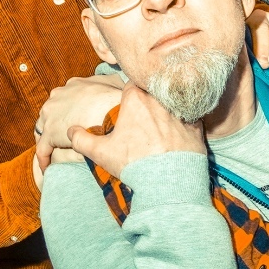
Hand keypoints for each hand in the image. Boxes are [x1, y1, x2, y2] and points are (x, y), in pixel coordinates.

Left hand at [35, 75, 126, 152]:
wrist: (112, 112)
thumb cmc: (116, 98)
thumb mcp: (114, 82)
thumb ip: (110, 81)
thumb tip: (117, 81)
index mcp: (72, 85)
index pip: (65, 98)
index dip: (70, 109)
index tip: (77, 119)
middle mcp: (57, 97)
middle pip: (51, 112)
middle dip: (56, 123)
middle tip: (65, 136)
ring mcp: (50, 116)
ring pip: (43, 130)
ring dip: (48, 141)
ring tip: (54, 152)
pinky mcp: (49, 134)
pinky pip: (42, 149)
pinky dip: (44, 158)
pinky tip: (47, 167)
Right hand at [68, 85, 204, 175]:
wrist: (169, 183)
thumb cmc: (135, 164)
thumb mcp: (101, 153)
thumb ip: (82, 139)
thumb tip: (71, 131)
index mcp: (137, 99)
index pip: (131, 85)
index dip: (129, 95)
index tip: (128, 106)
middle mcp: (160, 99)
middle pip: (152, 92)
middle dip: (148, 101)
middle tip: (144, 119)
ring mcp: (181, 111)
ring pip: (172, 103)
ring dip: (167, 111)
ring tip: (162, 129)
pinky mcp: (197, 125)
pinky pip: (190, 117)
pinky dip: (184, 124)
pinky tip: (178, 137)